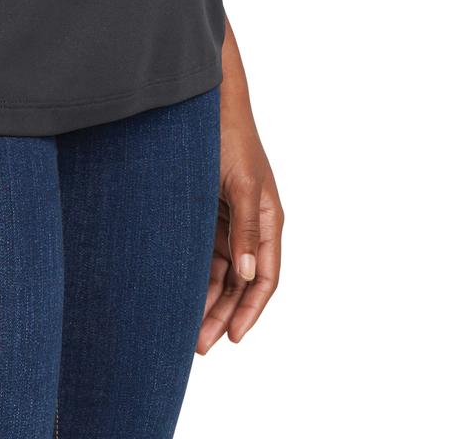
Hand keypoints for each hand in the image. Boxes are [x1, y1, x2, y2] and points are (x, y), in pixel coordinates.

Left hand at [197, 104, 283, 349]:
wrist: (206, 102)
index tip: (232, 337)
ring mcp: (229, 220)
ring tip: (187, 330)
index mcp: (268, 220)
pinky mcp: (207, 213)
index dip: (251, 310)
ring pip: (221, 273)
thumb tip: (248, 273)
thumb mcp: (240, 183)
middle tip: (200, 345)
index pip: (265, 277)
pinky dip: (196, 276)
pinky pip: (205, 254)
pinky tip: (180, 294)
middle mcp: (251, 225)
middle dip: (223, 314)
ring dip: (208, 300)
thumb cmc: (229, 136)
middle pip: (241, 282)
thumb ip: (245, 229)